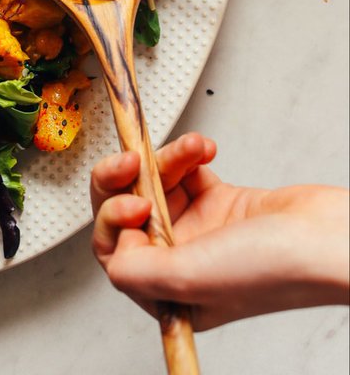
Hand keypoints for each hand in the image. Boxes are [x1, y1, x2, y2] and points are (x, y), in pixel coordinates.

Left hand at [90, 132, 349, 329]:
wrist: (327, 237)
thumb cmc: (274, 268)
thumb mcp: (188, 276)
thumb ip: (136, 270)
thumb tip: (114, 252)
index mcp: (171, 292)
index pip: (116, 252)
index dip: (114, 220)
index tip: (136, 203)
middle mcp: (183, 262)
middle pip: (128, 214)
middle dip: (124, 181)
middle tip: (132, 161)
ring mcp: (201, 230)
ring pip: (155, 184)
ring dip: (166, 159)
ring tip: (190, 150)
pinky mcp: (221, 201)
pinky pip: (186, 170)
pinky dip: (189, 155)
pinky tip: (205, 148)